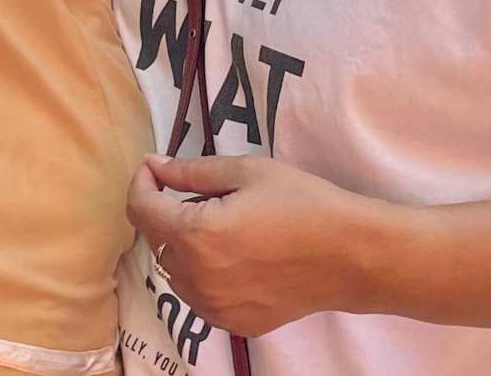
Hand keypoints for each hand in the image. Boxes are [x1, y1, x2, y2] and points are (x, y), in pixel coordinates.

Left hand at [126, 153, 383, 336]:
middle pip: (156, 240)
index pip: (141, 209)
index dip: (141, 183)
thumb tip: (155, 167)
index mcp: (195, 235)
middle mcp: (196, 278)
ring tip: (225, 225)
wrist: (349, 256)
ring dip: (184, 245)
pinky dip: (204, 273)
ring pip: (175, 270)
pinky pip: (199, 294)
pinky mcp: (232, 323)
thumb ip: (191, 171)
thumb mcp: (246, 171)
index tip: (154, 168)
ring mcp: (213, 307)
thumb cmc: (301, 203)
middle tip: (204, 194)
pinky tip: (237, 256)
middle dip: (167, 212)